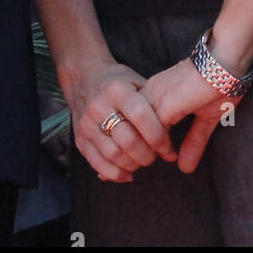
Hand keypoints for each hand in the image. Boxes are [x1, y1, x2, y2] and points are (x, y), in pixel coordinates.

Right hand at [63, 59, 176, 182]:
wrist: (83, 77)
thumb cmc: (118, 83)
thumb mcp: (137, 83)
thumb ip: (155, 106)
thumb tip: (172, 140)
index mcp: (116, 90)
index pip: (141, 116)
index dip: (158, 137)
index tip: (169, 148)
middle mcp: (99, 106)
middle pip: (127, 141)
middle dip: (147, 155)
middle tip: (156, 156)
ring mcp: (86, 124)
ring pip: (113, 155)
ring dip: (133, 165)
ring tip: (142, 161)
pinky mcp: (79, 139)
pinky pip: (97, 164)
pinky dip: (116, 174)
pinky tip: (128, 173)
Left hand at [142, 59, 228, 174]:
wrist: (227, 61)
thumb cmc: (220, 84)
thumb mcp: (205, 118)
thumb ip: (194, 142)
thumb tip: (185, 168)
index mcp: (156, 92)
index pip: (134, 120)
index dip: (136, 141)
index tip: (139, 159)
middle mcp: (150, 92)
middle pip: (129, 126)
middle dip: (132, 149)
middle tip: (137, 168)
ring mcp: (156, 97)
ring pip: (137, 130)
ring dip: (144, 150)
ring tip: (152, 164)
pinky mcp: (166, 104)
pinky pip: (153, 131)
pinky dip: (157, 146)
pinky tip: (169, 155)